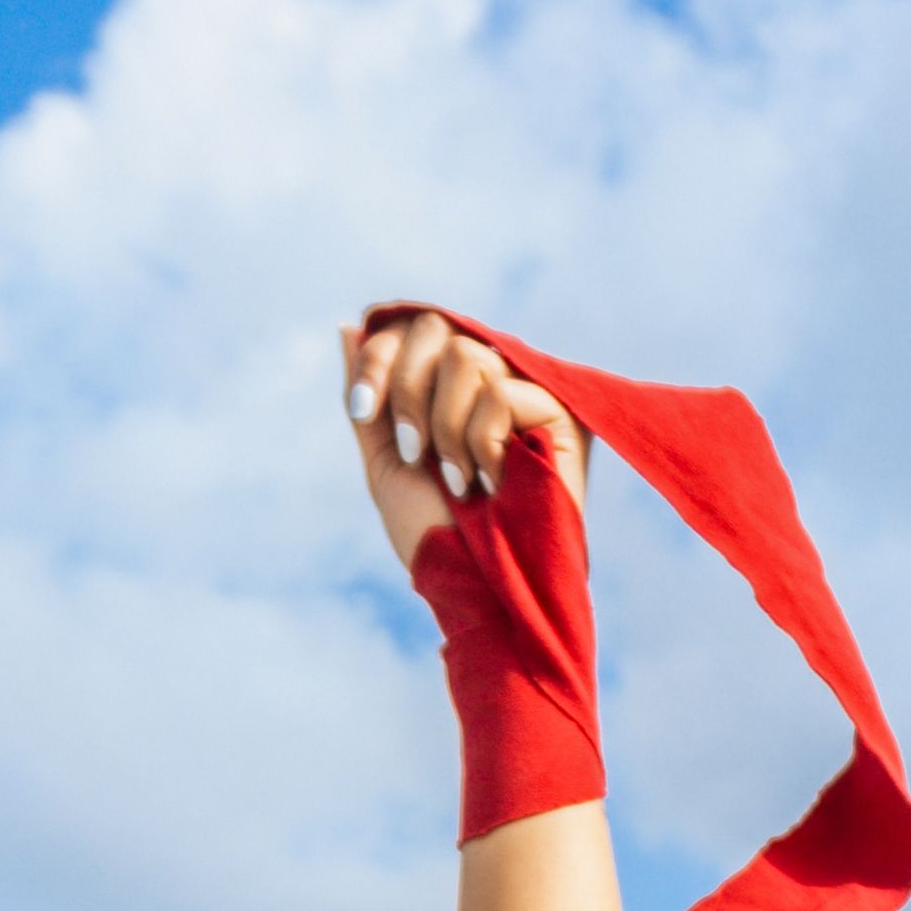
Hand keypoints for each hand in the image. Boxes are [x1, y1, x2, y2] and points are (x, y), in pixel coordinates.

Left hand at [340, 309, 586, 577]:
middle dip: (408, 391)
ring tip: (461, 479)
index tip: (364, 411)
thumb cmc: (433, 535)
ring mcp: (526, 392)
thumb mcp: (385, 460)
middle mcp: (490, 379)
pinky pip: (500, 391)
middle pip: (435, 327)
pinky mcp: (559, 411)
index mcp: (449, 388)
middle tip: (414, 452)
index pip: (410, 329)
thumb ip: (368, 395)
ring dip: (446, 427)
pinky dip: (484, 443)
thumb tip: (351, 325)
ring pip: (465, 356)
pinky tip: (498, 481)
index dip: (379, 359)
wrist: (474, 585)